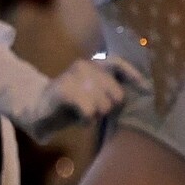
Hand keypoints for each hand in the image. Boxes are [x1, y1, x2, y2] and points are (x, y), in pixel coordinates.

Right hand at [22, 56, 147, 140]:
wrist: (36, 108)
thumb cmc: (71, 102)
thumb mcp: (94, 93)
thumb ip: (112, 89)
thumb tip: (146, 89)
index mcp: (94, 64)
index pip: (118, 64)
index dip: (134, 77)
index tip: (148, 90)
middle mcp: (85, 66)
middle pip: (117, 95)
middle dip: (109, 108)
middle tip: (94, 110)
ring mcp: (72, 77)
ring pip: (103, 105)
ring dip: (96, 115)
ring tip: (83, 113)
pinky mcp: (63, 91)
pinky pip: (89, 111)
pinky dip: (87, 120)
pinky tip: (80, 120)